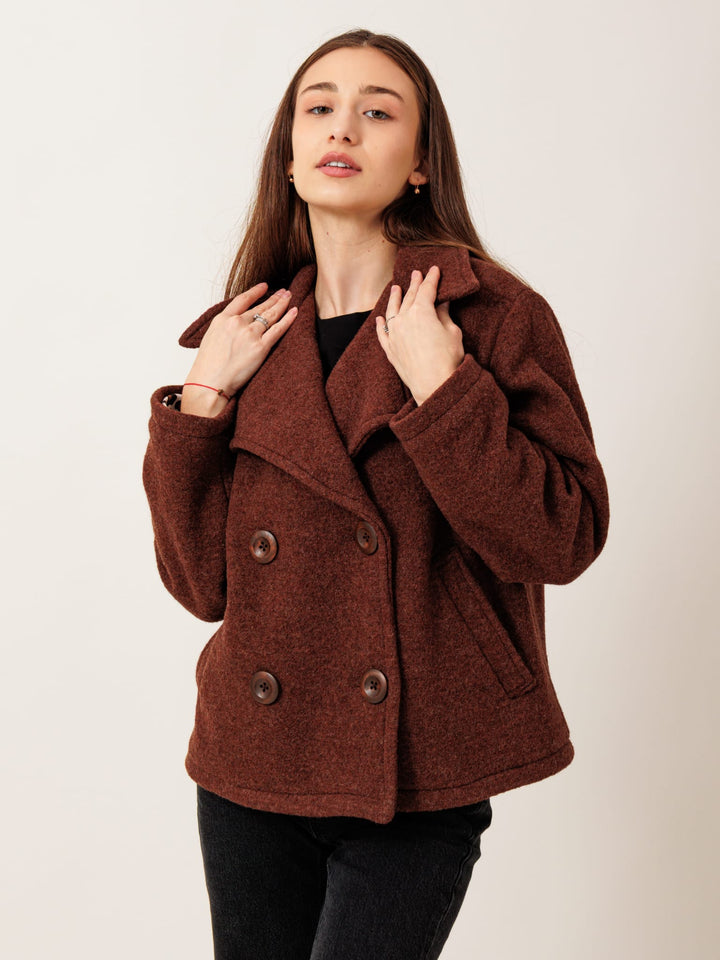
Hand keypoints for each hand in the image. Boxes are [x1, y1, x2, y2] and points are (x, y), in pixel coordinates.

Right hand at [182, 283, 296, 415]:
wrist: (210, 382)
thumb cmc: (208, 366)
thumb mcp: (210, 337)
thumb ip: (225, 327)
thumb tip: (234, 325)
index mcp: (223, 319)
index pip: (243, 299)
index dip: (256, 291)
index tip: (264, 286)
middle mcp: (237, 323)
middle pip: (260, 307)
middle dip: (274, 298)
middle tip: (284, 292)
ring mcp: (250, 334)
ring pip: (270, 315)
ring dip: (282, 304)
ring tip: (290, 297)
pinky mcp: (260, 347)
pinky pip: (278, 330)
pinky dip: (288, 319)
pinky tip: (294, 312)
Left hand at [375, 265, 463, 404]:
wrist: (434, 386)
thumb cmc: (448, 360)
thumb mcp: (452, 332)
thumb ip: (444, 315)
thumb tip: (441, 304)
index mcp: (422, 312)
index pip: (427, 289)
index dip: (431, 278)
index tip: (434, 270)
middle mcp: (404, 320)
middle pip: (409, 297)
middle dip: (414, 284)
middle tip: (416, 274)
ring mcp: (394, 335)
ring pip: (392, 311)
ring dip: (395, 298)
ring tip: (396, 288)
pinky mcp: (390, 350)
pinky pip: (382, 333)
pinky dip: (380, 324)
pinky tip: (379, 318)